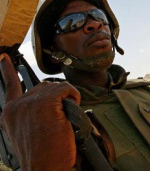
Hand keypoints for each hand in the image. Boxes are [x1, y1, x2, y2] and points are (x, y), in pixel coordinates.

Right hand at [0, 53, 80, 170]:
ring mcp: (31, 102)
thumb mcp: (27, 132)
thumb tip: (47, 99)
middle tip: (59, 118)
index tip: (4, 58)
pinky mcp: (46, 101)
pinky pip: (66, 89)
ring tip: (64, 118)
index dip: (6, 70)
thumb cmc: (42, 154)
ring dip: (65, 99)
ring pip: (56, 87)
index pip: (10, 85)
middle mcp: (17, 105)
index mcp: (10, 113)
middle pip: (44, 87)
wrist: (46, 169)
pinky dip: (73, 96)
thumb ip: (30, 112)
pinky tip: (70, 109)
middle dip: (56, 98)